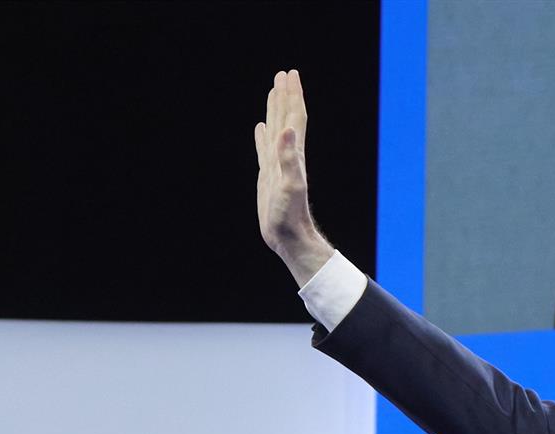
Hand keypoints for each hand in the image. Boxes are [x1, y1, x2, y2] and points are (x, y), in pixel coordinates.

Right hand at [254, 69, 333, 284]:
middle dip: (285, 96)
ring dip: (275, 111)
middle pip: (286, 118)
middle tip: (283, 74)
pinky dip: (263, 136)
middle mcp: (286, 156)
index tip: (290, 74)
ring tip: (273, 92)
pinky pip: (265, 149)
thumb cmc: (290, 216)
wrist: (288, 237)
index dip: (293, 96)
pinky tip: (261, 129)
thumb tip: (287, 130)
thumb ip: (289, 158)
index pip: (294, 117)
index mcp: (293, 154)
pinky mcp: (269, 176)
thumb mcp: (290, 186)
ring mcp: (277, 165)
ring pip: (275, 130)